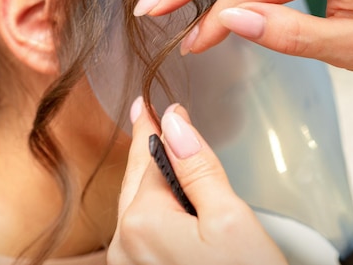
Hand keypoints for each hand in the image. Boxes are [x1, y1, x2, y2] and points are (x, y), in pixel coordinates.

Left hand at [107, 97, 287, 264]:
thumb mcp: (229, 216)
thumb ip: (197, 166)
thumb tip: (175, 121)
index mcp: (142, 223)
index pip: (149, 159)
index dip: (153, 129)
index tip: (146, 105)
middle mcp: (123, 246)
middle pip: (136, 182)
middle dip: (146, 150)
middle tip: (148, 118)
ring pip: (136, 207)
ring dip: (149, 180)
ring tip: (157, 150)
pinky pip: (139, 232)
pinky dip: (152, 208)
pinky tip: (164, 198)